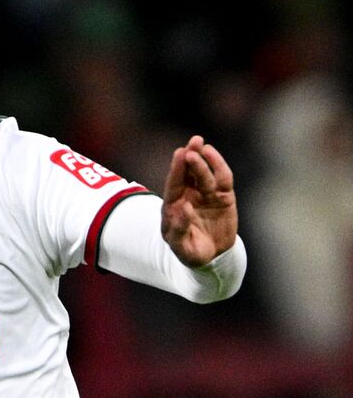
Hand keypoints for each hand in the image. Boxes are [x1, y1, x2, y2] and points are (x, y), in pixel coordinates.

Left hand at [161, 135, 237, 266]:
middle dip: (191, 156)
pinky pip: (223, 180)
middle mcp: (189, 195)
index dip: (177, 168)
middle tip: (194, 141)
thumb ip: (178, 229)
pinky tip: (215, 156)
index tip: (181, 153)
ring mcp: (206, 195)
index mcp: (173, 205)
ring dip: (204, 159)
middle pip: (189, 173)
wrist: (209, 256)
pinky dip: (220, 168)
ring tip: (203, 146)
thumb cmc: (188, 249)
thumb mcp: (180, 246)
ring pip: (205, 174)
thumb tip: (183, 208)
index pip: (174, 183)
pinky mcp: (223, 197)